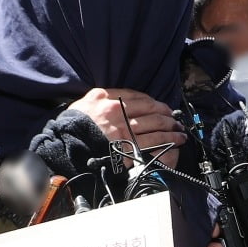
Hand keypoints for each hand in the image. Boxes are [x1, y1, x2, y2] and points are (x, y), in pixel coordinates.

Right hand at [67, 87, 184, 167]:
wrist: (67, 150)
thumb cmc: (72, 129)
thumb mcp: (82, 105)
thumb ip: (99, 99)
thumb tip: (110, 97)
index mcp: (107, 98)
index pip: (136, 96)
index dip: (152, 101)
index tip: (159, 105)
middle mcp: (119, 111)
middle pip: (150, 109)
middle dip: (166, 113)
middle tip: (175, 117)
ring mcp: (125, 129)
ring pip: (156, 124)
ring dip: (171, 126)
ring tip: (180, 129)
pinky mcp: (129, 147)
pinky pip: (154, 141)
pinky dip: (169, 139)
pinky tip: (177, 140)